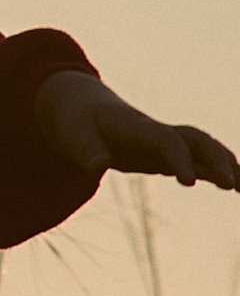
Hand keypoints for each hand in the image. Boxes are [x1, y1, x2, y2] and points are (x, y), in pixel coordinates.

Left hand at [35, 72, 239, 191]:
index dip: (178, 158)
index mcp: (136, 128)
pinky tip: (237, 187)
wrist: (81, 107)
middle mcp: (157, 132)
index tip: (189, 182)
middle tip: (231, 186)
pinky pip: (198, 161)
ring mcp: (164, 142)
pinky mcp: (165, 154)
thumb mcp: (73, 136)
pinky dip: (219, 171)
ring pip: (204, 148)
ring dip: (227, 164)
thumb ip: (86, 151)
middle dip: (216, 159)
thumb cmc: (77, 123)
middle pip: (196, 140)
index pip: (166, 140)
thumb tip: (96, 168)